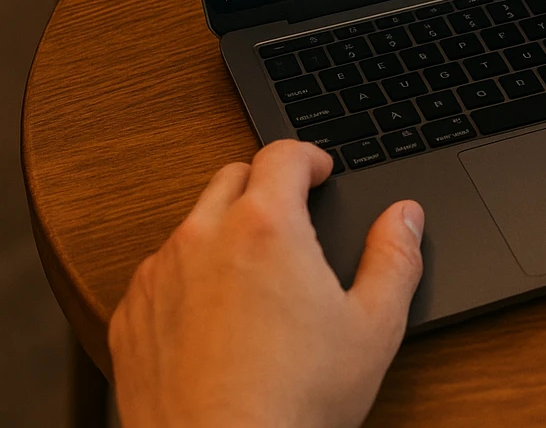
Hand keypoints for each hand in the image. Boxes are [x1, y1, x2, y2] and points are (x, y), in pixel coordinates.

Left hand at [110, 140, 424, 427]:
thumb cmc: (294, 401)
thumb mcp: (375, 327)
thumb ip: (395, 258)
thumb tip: (405, 217)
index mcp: (267, 227)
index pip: (282, 154)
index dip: (309, 156)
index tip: (319, 171)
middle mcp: (204, 238)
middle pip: (231, 177)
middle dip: (265, 185)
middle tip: (292, 215)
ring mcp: (159, 276)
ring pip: (192, 224)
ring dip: (223, 230)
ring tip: (255, 273)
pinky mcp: (130, 316)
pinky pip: (160, 273)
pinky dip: (188, 277)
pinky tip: (215, 316)